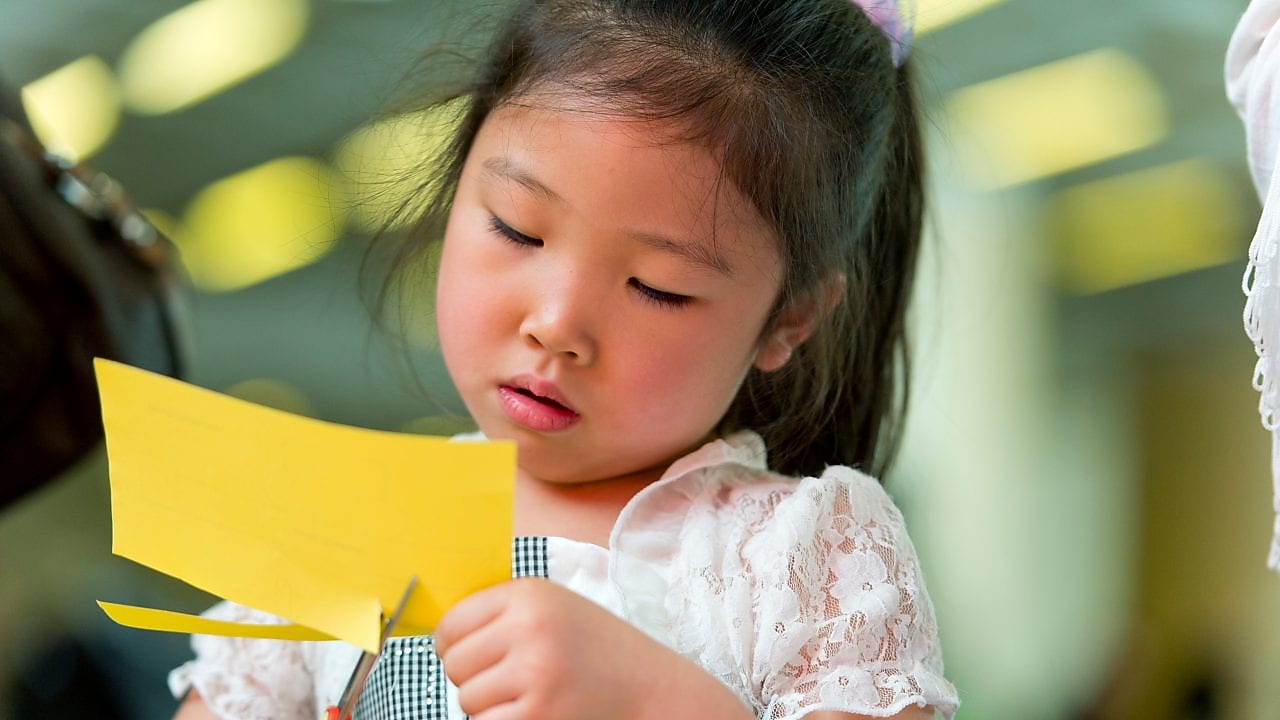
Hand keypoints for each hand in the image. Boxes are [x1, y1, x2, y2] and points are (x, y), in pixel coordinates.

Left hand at [434, 578, 752, 719]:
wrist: (655, 692)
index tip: (476, 655)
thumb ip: (502, 614)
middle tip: (518, 679)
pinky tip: (540, 713)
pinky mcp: (537, 717)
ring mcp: (533, 676)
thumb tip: (437, 637)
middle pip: (455, 667)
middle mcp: (529, 629)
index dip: (456, 646)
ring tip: (535, 696)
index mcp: (530, 595)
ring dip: (491, 708)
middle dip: (476, 680)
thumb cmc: (598, 653)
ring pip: (467, 702)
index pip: (451, 625)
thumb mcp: (556, 611)